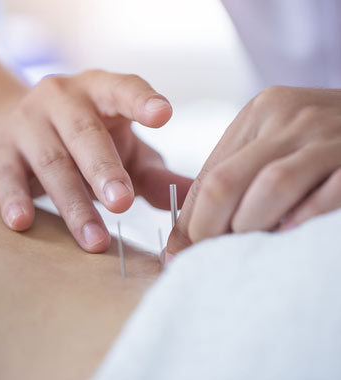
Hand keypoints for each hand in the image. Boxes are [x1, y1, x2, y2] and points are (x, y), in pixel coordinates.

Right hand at [0, 70, 191, 251]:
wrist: (10, 127)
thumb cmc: (81, 140)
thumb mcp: (121, 150)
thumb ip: (154, 173)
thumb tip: (194, 194)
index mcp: (99, 93)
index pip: (123, 88)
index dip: (141, 100)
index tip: (163, 115)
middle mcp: (62, 100)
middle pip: (85, 133)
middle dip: (104, 169)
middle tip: (122, 202)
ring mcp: (27, 123)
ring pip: (52, 161)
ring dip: (74, 202)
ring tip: (95, 239)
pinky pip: (7, 176)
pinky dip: (16, 198)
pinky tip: (23, 221)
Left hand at [168, 86, 340, 252]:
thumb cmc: (318, 144)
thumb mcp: (272, 146)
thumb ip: (231, 182)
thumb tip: (180, 241)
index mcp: (259, 113)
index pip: (209, 177)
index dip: (191, 222)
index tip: (181, 252)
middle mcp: (289, 116)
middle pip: (226, 183)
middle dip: (209, 231)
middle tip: (210, 258)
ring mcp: (328, 134)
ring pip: (271, 187)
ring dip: (252, 227)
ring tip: (251, 247)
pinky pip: (326, 194)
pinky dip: (303, 221)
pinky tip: (290, 235)